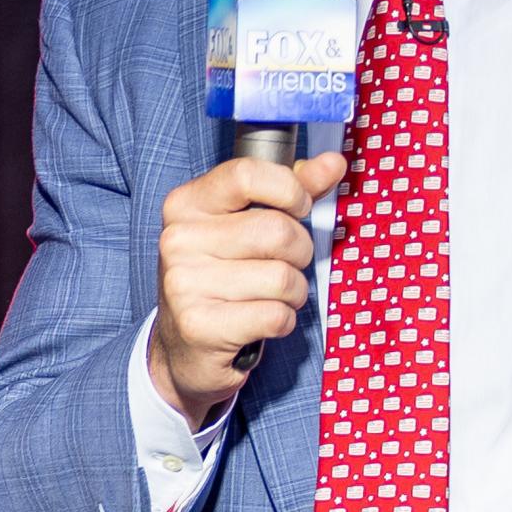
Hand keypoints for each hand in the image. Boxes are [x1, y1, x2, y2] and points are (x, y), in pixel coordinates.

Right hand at [150, 148, 345, 422]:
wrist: (184, 348)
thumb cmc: (223, 278)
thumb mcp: (244, 227)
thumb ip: (289, 192)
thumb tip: (333, 163)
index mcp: (187, 204)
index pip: (247, 174)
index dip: (290, 189)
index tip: (299, 207)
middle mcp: (179, 239)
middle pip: (277, 231)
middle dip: (300, 253)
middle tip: (286, 266)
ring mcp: (185, 284)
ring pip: (283, 278)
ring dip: (294, 293)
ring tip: (272, 297)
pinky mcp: (201, 326)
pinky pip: (276, 315)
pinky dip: (284, 321)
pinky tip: (264, 321)